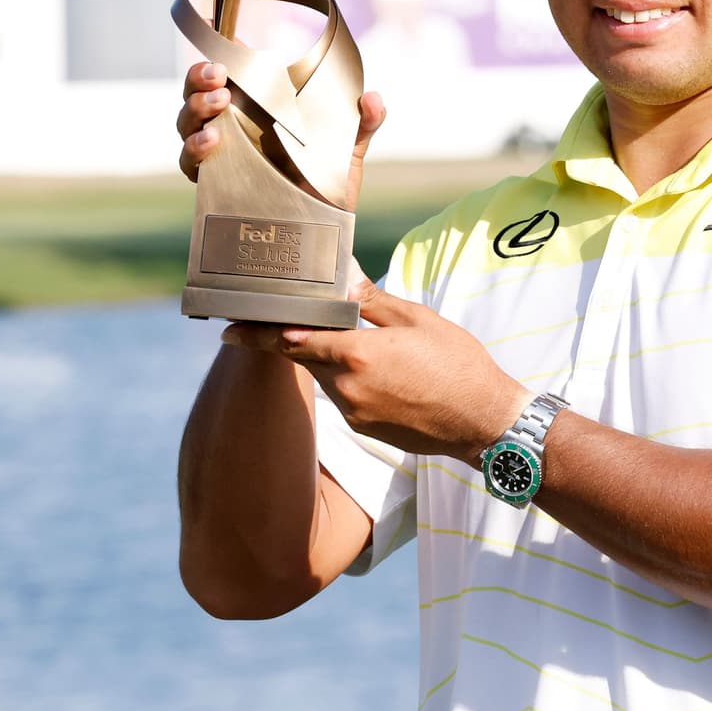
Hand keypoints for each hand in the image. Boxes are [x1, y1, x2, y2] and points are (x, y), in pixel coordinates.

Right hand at [176, 60, 385, 210]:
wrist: (325, 228)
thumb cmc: (329, 181)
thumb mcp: (349, 147)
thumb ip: (363, 122)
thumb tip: (372, 99)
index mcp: (259, 108)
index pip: (231, 73)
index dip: (220, 54)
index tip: (226, 41)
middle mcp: (234, 126)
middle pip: (198, 93)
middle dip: (199, 79)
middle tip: (217, 75)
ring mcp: (222, 153)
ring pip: (188, 123)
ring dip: (196, 108)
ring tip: (218, 103)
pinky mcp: (216, 183)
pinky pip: (191, 164)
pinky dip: (195, 149)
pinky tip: (212, 142)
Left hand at [221, 281, 531, 460]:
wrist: (483, 421)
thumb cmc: (458, 363)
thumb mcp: (419, 320)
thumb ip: (372, 302)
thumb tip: (342, 281)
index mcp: (356, 352)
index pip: (291, 339)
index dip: (258, 334)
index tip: (229, 329)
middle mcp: (346, 386)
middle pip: (306, 357)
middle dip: (302, 340)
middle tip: (299, 320)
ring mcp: (354, 412)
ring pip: (327, 378)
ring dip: (333, 360)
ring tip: (369, 347)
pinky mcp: (365, 429)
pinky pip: (346, 397)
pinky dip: (352, 381)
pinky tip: (386, 374)